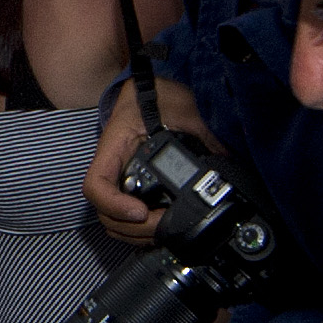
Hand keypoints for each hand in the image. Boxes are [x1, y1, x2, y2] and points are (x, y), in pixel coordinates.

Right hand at [88, 86, 212, 246]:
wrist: (150, 88)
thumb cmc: (160, 93)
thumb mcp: (183, 108)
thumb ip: (201, 132)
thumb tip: (226, 160)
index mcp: (114, 146)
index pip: (96, 185)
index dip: (115, 205)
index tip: (141, 211)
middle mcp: (112, 167)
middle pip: (105, 213)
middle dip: (134, 227)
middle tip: (164, 226)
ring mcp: (118, 179)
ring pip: (112, 220)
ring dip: (135, 233)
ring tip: (164, 229)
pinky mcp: (128, 187)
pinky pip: (124, 216)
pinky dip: (138, 230)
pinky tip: (161, 226)